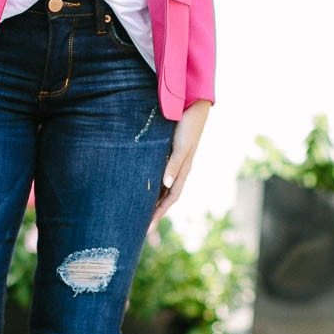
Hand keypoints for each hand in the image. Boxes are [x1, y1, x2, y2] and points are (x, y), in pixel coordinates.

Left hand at [152, 99, 209, 223]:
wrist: (193, 107)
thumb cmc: (187, 127)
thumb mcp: (181, 147)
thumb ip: (173, 165)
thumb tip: (166, 185)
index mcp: (183, 170)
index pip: (171, 197)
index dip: (160, 212)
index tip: (148, 226)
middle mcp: (179, 169)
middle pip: (167, 195)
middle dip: (156, 210)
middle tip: (140, 223)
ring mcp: (175, 161)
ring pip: (163, 185)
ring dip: (154, 197)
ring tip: (140, 207)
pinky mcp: (170, 152)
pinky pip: (160, 172)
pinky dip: (153, 182)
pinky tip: (144, 183)